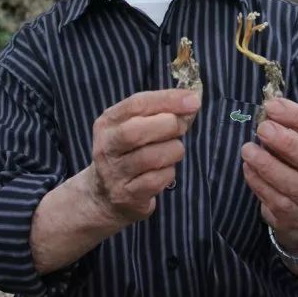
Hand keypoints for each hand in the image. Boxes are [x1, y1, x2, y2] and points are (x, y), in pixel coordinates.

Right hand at [84, 89, 199, 224]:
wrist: (104, 196)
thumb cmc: (129, 152)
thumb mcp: (134, 127)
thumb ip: (159, 112)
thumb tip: (191, 102)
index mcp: (107, 123)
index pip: (136, 104)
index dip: (167, 100)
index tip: (193, 100)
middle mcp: (106, 147)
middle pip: (136, 131)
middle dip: (168, 126)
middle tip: (181, 128)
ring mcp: (114, 173)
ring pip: (151, 157)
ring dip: (173, 150)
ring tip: (173, 150)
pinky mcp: (127, 195)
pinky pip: (157, 180)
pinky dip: (169, 172)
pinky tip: (165, 170)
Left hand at [240, 97, 297, 251]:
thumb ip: (290, 130)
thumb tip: (267, 110)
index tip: (272, 106)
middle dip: (288, 143)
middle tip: (263, 128)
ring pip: (294, 184)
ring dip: (268, 165)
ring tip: (247, 149)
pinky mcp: (295, 218)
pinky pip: (277, 200)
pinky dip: (259, 183)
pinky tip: (248, 168)